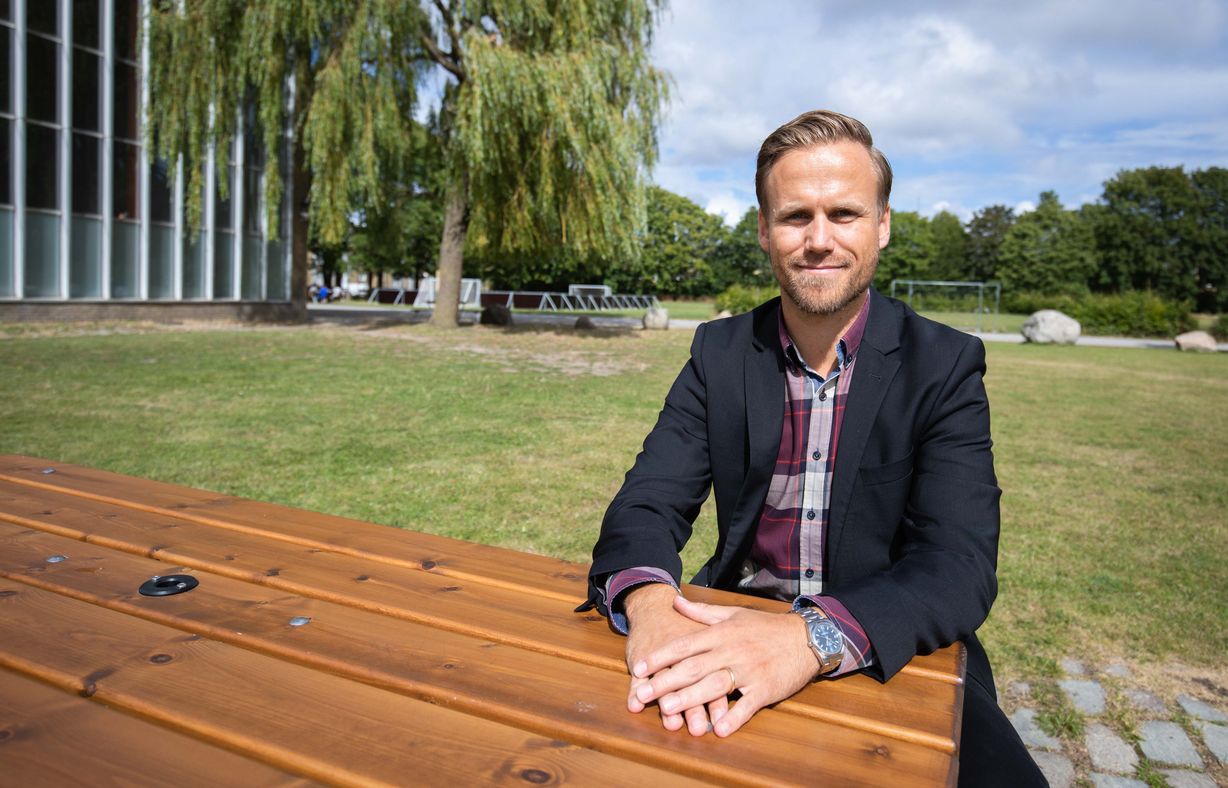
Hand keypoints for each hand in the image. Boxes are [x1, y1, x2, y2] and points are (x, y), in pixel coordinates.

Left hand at [630, 594, 820, 737]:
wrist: (805, 637)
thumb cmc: (765, 627)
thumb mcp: (734, 614)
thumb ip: (702, 612)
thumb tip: (676, 602)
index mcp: (722, 633)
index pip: (685, 644)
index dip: (661, 656)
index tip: (639, 667)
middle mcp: (732, 651)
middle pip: (694, 667)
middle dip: (666, 681)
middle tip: (643, 693)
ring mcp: (749, 670)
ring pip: (715, 685)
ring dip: (691, 698)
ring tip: (669, 710)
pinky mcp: (766, 688)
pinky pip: (747, 704)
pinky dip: (734, 717)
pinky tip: (718, 729)